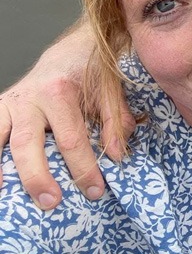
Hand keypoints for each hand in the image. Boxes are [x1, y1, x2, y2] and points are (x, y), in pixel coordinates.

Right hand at [0, 21, 133, 208]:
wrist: (69, 51)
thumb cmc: (91, 75)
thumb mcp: (110, 93)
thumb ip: (115, 123)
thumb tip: (118, 156)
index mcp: (60, 92)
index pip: (71, 139)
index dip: (83, 168)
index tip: (95, 190)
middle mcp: (30, 98)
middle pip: (27, 144)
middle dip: (38, 176)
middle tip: (51, 202)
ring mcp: (10, 103)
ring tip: (4, 195)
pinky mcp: (0, 107)